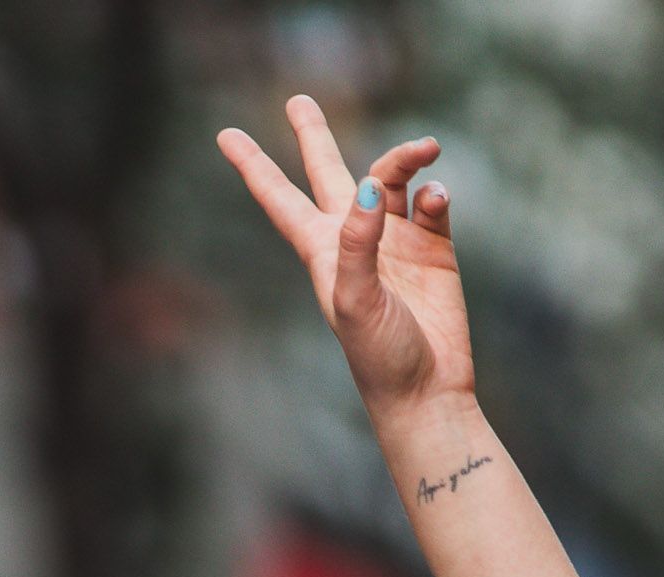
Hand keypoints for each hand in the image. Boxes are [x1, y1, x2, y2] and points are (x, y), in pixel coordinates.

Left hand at [218, 97, 473, 421]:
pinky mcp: (434, 249)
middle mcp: (355, 238)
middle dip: (313, 137)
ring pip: (392, 178)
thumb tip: (372, 188)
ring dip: (406, 158)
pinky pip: (434, 204)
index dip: (253, 165)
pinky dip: (437, 194)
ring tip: (426, 148)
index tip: (224, 135)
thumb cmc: (379, 355)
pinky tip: (439, 199)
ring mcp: (396, 241)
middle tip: (298, 100)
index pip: (279, 199)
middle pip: (328, 173)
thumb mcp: (355, 300)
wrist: (427, 390)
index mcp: (321, 251)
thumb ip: (358, 241)